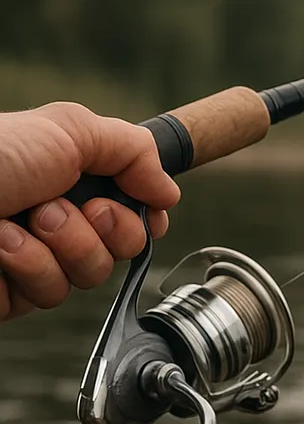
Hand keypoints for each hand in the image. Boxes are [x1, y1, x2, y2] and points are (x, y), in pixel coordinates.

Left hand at [0, 103, 180, 320]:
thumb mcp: (68, 130)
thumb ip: (132, 148)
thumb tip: (168, 190)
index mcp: (68, 176)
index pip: (132, 208)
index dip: (143, 213)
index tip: (145, 206)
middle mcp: (55, 216)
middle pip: (122, 245)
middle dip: (103, 228)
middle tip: (62, 207)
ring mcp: (34, 256)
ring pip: (89, 274)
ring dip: (60, 246)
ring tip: (17, 223)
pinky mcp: (12, 291)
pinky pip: (48, 293)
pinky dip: (27, 266)